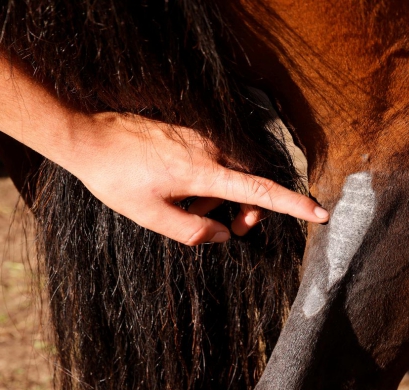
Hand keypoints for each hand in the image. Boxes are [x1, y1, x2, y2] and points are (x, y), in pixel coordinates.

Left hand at [59, 112, 327, 245]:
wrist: (88, 137)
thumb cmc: (116, 178)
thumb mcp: (150, 217)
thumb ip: (193, 232)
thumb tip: (223, 235)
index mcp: (204, 172)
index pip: (259, 192)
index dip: (293, 205)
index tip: (320, 212)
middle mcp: (210, 150)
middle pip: (247, 184)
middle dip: (244, 210)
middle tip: (229, 231)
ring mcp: (201, 139)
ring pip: (227, 175)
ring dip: (215, 198)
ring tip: (180, 206)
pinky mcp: (190, 134)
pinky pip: (211, 162)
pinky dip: (203, 183)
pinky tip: (172, 188)